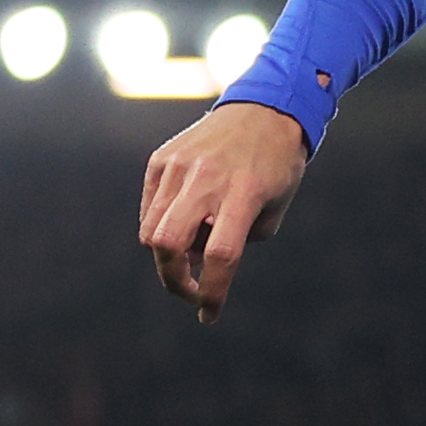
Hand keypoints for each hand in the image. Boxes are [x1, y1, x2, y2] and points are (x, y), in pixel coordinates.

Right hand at [137, 101, 310, 320]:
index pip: (221, 255)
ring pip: (151, 231)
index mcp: (243, 193)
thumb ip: (238, 242)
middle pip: (167, 244)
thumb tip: (196, 263)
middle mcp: (206, 178)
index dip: (212, 293)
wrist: (263, 110)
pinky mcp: (161, 160)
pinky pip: (150, 209)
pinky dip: (161, 228)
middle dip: (174, 280)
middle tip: (190, 291)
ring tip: (192, 252)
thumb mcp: (273, 209)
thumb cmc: (275, 167)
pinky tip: (185, 224)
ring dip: (167, 256)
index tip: (208, 315)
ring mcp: (178, 166)